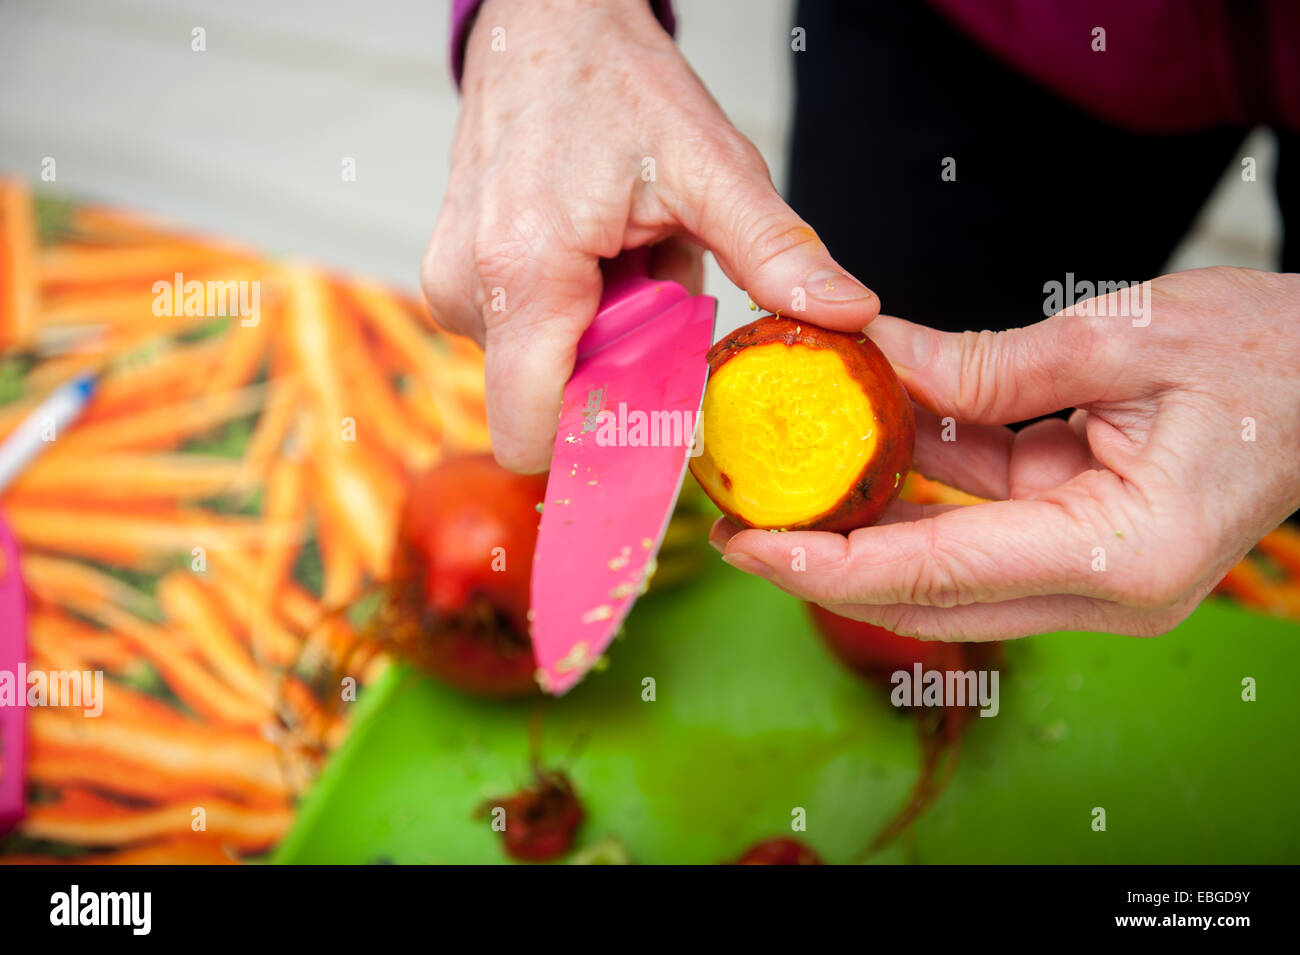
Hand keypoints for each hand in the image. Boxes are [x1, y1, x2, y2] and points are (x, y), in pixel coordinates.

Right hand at [421, 0, 879, 471]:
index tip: (657, 405)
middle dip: (616, 372)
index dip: (602, 442)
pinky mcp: (449, 280)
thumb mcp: (712, 166)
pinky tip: (592, 254)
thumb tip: (845, 314)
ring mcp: (450, 287)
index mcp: (524, 274)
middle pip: (554, 405)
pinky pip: (520, 339)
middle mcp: (467, 291)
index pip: (533, 435)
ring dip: (597, 338)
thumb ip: (773, 251)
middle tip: (649, 288)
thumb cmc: (618, 86)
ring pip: (540, 373)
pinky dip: (569, 315)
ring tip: (620, 257)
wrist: (544, 25)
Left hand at [713, 267, 1299, 639]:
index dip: (831, 564)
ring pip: (943, 570)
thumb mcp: (1121, 338)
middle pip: (927, 595)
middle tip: (736, 529)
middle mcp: (1103, 589)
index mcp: (1122, 553)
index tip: (750, 545)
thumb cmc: (1268, 355)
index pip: (939, 572)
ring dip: (861, 533)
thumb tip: (876, 360)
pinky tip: (857, 455)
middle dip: (825, 564)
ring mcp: (1092, 577)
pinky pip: (977, 529)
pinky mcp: (1081, 547)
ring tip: (773, 495)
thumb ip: (988, 365)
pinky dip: (917, 496)